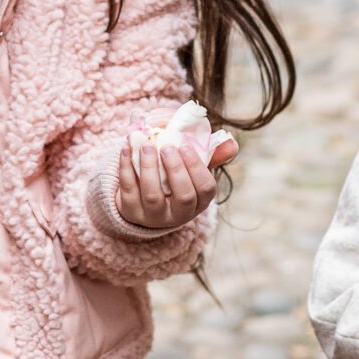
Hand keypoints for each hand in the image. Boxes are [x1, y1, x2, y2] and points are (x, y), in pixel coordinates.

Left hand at [115, 131, 235, 229]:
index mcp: (199, 202)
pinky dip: (126, 167)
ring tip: (147, 146)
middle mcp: (179, 214)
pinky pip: (128, 189)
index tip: (185, 146)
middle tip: (167, 147)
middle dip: (176, 169)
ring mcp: (153, 215)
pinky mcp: (131, 211)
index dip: (196, 167)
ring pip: (153, 194)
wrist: (142, 201)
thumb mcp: (193, 171)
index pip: (205, 189)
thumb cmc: (174, 180)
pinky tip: (127, 148)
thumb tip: (232, 142)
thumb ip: (210, 155)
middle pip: (183, 196)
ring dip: (149, 167)